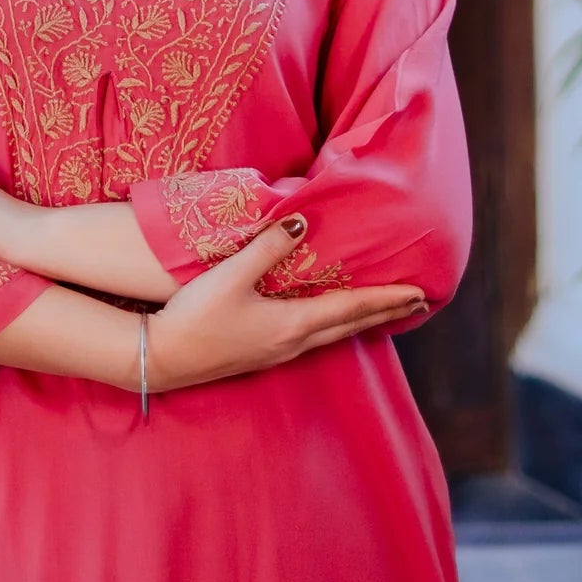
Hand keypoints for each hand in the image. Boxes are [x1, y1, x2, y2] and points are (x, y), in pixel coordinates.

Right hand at [142, 218, 427, 392]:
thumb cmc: (195, 315)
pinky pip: (313, 338)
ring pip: (333, 335)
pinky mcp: (262, 354)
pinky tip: (328, 321)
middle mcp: (293, 342)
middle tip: (417, 302)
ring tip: (382, 311)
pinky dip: (335, 327)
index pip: (351, 308)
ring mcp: (277, 352)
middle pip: (350, 326)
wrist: (161, 358)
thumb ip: (268, 247)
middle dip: (385, 313)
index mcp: (292, 323)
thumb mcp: (231, 275)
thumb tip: (304, 223)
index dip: (387, 299)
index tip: (421, 293)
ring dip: (361, 321)